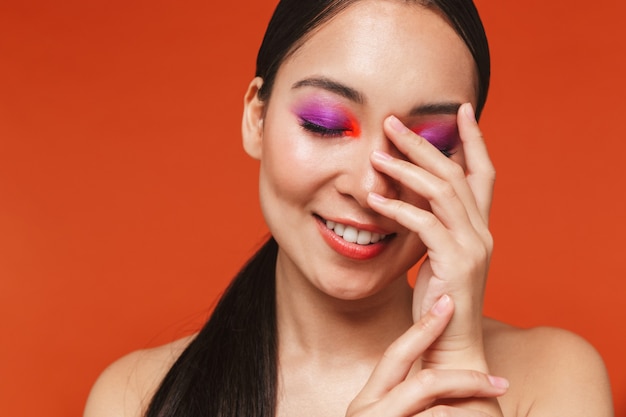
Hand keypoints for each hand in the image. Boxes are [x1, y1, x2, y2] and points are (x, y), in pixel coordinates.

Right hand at [347, 295, 507, 416]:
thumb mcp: (390, 415)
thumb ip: (405, 395)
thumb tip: (441, 376)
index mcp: (368, 399)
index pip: (397, 353)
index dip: (424, 327)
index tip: (449, 303)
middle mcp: (369, 413)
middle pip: (426, 381)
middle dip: (467, 378)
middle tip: (499, 382)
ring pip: (439, 413)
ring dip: (471, 413)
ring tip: (487, 415)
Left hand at [367, 103, 494, 367]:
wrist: (452, 344)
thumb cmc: (439, 300)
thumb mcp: (438, 254)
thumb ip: (433, 224)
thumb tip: (410, 196)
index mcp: (479, 226)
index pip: (483, 172)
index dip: (474, 139)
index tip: (459, 110)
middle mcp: (482, 231)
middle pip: (456, 172)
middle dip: (425, 144)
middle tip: (393, 123)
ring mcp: (472, 246)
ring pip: (442, 192)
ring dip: (407, 169)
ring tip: (377, 154)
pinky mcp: (456, 264)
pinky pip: (425, 225)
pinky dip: (399, 208)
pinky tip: (375, 199)